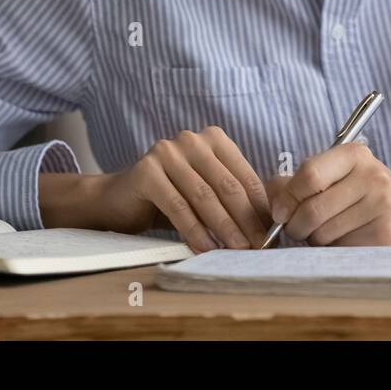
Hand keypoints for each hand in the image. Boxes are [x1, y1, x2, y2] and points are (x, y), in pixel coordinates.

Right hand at [98, 126, 272, 252]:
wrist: (119, 200)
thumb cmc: (170, 198)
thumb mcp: (205, 192)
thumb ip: (232, 198)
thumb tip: (269, 226)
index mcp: (213, 139)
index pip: (245, 175)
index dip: (259, 207)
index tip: (271, 234)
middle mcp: (191, 139)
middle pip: (227, 185)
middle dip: (245, 220)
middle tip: (257, 246)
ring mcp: (167, 152)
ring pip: (204, 196)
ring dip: (224, 227)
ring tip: (236, 250)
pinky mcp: (147, 171)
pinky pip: (178, 207)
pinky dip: (194, 231)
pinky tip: (206, 249)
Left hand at [265, 143, 390, 245]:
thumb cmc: (367, 191)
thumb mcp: (340, 173)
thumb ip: (302, 179)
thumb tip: (270, 196)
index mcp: (355, 155)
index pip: (309, 175)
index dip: (287, 197)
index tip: (279, 211)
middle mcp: (371, 177)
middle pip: (312, 210)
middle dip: (295, 225)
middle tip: (297, 228)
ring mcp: (381, 207)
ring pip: (323, 234)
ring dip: (315, 239)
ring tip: (327, 231)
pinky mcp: (385, 236)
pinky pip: (340, 249)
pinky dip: (334, 249)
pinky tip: (344, 239)